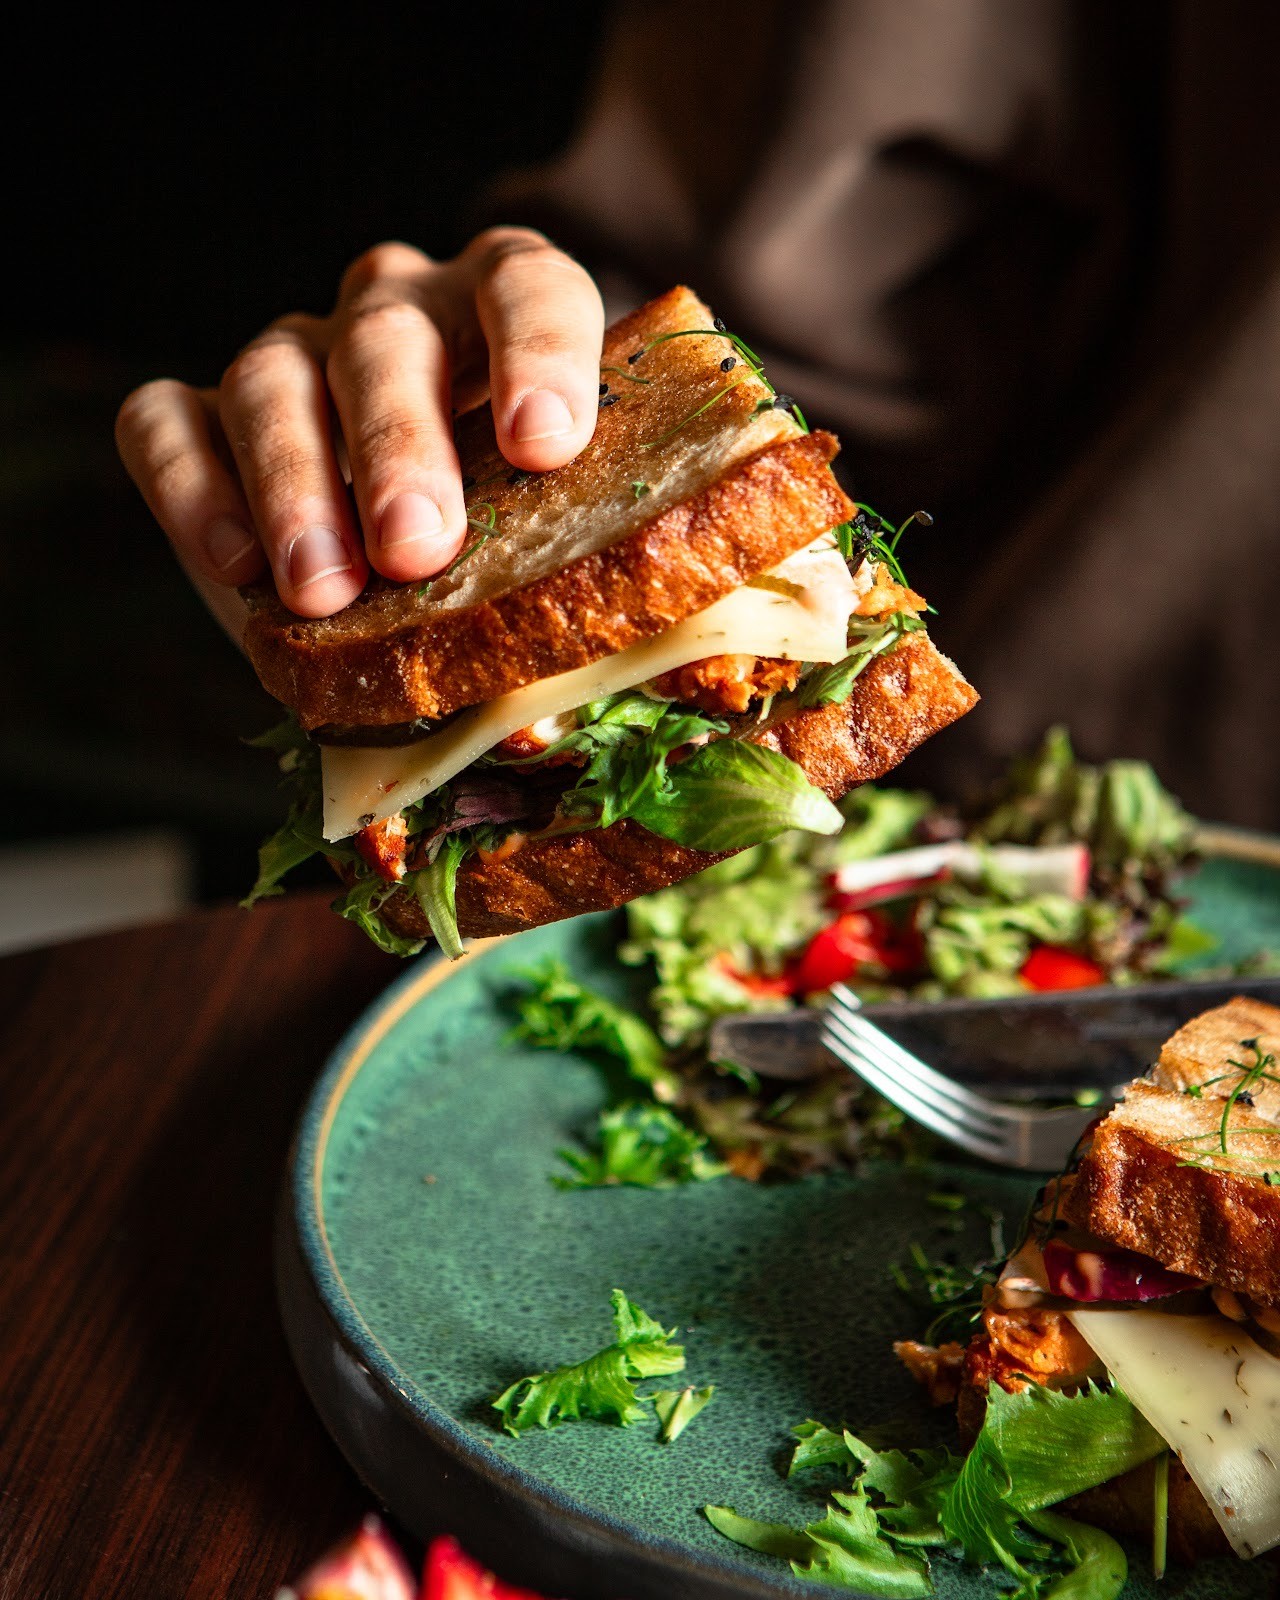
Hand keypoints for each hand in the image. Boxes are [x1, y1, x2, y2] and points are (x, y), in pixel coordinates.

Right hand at [116, 231, 604, 618]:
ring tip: (319, 590)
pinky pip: (165, 421)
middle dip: (398, 446)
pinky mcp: (199, 417)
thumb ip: (604, 596)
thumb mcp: (574, 561)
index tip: (542, 444)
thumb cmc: (517, 554)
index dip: (538, 351)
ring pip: (272, 377)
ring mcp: (295, 357)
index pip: (528, 288)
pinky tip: (233, 565)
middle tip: (414, 549)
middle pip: (386, 338)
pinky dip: (189, 485)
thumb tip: (640, 685)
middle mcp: (398, 314)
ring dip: (294, 484)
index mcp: (509, 317)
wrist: (412, 583)